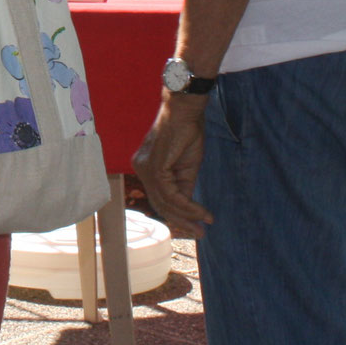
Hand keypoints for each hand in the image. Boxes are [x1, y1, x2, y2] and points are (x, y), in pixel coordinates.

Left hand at [132, 95, 213, 237]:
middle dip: (181, 221)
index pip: (158, 198)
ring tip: (205, 225)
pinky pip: (171, 195)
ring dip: (188, 216)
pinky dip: (188, 206)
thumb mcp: (187, 166)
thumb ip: (184, 186)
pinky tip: (202, 213)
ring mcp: (145, 169)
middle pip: (160, 204)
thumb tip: (189, 208)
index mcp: (145, 167)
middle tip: (200, 234)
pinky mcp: (155, 167)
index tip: (195, 225)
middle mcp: (140, 169)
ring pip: (166, 203)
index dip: (176, 214)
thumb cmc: (187, 132)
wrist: (186, 110)